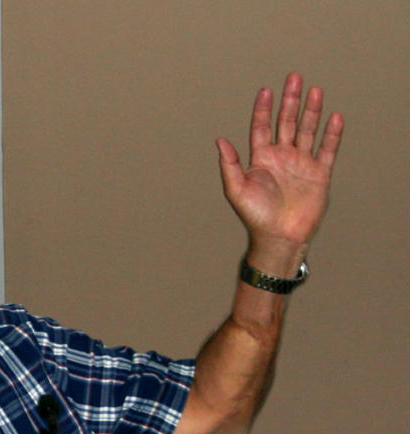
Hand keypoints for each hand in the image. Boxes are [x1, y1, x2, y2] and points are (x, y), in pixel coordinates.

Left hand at [216, 72, 343, 267]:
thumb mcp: (236, 189)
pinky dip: (332, 134)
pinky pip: (327, 149)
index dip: (264, 109)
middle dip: (290, 100)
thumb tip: (220, 140)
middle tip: (294, 78)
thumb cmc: (255, 216)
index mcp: (261, 158)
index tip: (266, 90)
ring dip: (311, 111)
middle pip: (286, 122)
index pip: (262, 127)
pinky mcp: (319, 173)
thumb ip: (229, 164)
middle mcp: (281, 157)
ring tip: (315, 90)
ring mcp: (301, 163)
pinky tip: (334, 116)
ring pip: (307, 130)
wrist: (279, 236)